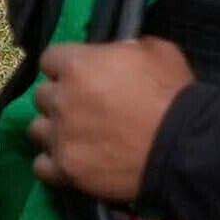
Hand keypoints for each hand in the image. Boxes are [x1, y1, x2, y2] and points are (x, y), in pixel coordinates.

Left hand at [26, 31, 193, 205]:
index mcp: (77, 66)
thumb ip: (124, 48)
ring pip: (37, 130)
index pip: (49, 59)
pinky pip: (41, 166)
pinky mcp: (66, 170)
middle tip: (83, 106)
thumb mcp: (156, 51)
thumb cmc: (172, 94)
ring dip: (53, 129)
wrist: (183, 148)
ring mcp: (61, 138)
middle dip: (60, 98)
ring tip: (74, 135)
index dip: (65, 66)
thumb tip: (115, 53)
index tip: (80, 74)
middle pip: (42, 95)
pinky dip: (52, 163)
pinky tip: (70, 159)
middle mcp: (61, 100)